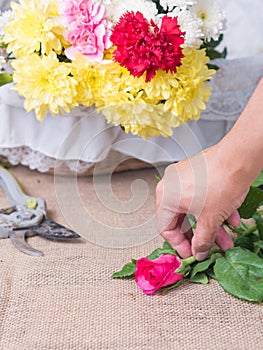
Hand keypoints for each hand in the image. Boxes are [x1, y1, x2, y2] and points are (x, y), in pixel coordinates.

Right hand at [156, 144, 250, 259]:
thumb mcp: (210, 219)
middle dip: (199, 236)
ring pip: (194, 209)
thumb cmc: (221, 181)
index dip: (180, 245)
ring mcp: (184, 177)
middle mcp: (171, 185)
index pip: (166, 229)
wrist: (239, 158)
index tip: (192, 253)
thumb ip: (202, 240)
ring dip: (210, 225)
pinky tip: (230, 218)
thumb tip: (198, 251)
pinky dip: (213, 209)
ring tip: (225, 237)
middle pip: (181, 219)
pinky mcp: (197, 172)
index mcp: (166, 196)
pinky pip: (201, 196)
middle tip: (208, 247)